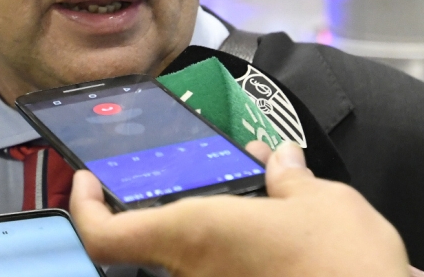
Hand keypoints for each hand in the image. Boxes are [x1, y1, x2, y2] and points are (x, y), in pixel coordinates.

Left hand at [70, 141, 409, 276]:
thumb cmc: (339, 259)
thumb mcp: (319, 200)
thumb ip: (288, 178)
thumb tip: (280, 159)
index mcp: (195, 236)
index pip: (106, 236)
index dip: (84, 208)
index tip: (87, 181)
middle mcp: (196, 274)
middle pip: (155, 242)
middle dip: (174, 204)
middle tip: (197, 173)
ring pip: (196, 257)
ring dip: (214, 227)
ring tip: (257, 193)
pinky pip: (228, 271)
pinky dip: (240, 249)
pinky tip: (280, 229)